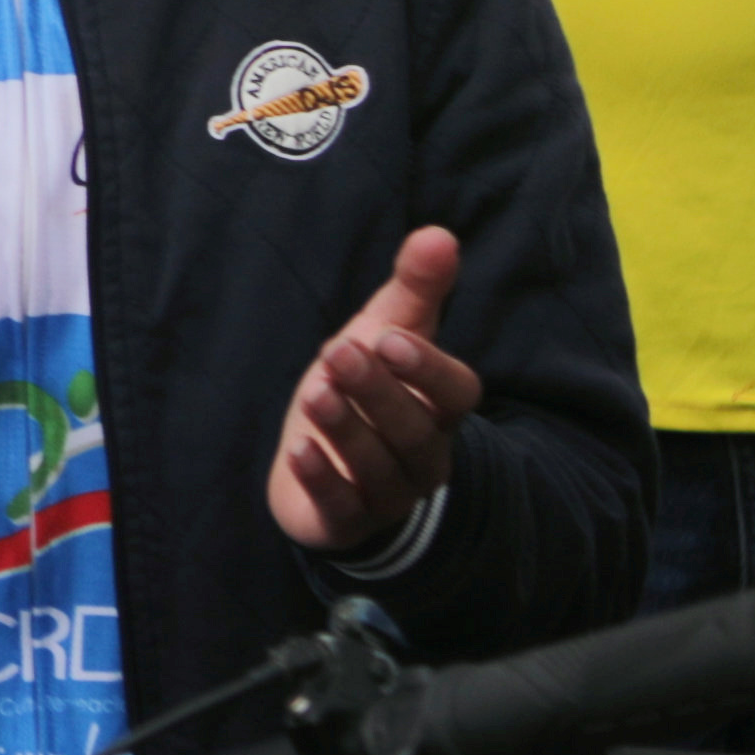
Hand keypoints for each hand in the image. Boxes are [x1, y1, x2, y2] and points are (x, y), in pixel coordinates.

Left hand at [267, 227, 483, 552]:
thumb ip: (415, 288)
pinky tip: (298, 449)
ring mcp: (387, 494)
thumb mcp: (387, 333)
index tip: (389, 337)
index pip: (457, 394)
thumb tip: (438, 233)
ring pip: (379, 469)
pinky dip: (321, 479)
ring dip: (348, 430)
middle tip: (339, 353)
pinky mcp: (346, 521)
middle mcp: (424, 457)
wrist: (325, 463)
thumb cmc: (365, 389)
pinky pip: (342, 507)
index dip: (427, 369)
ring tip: (316, 392)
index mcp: (440, 410)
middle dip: (378, 392)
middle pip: (414, 432)